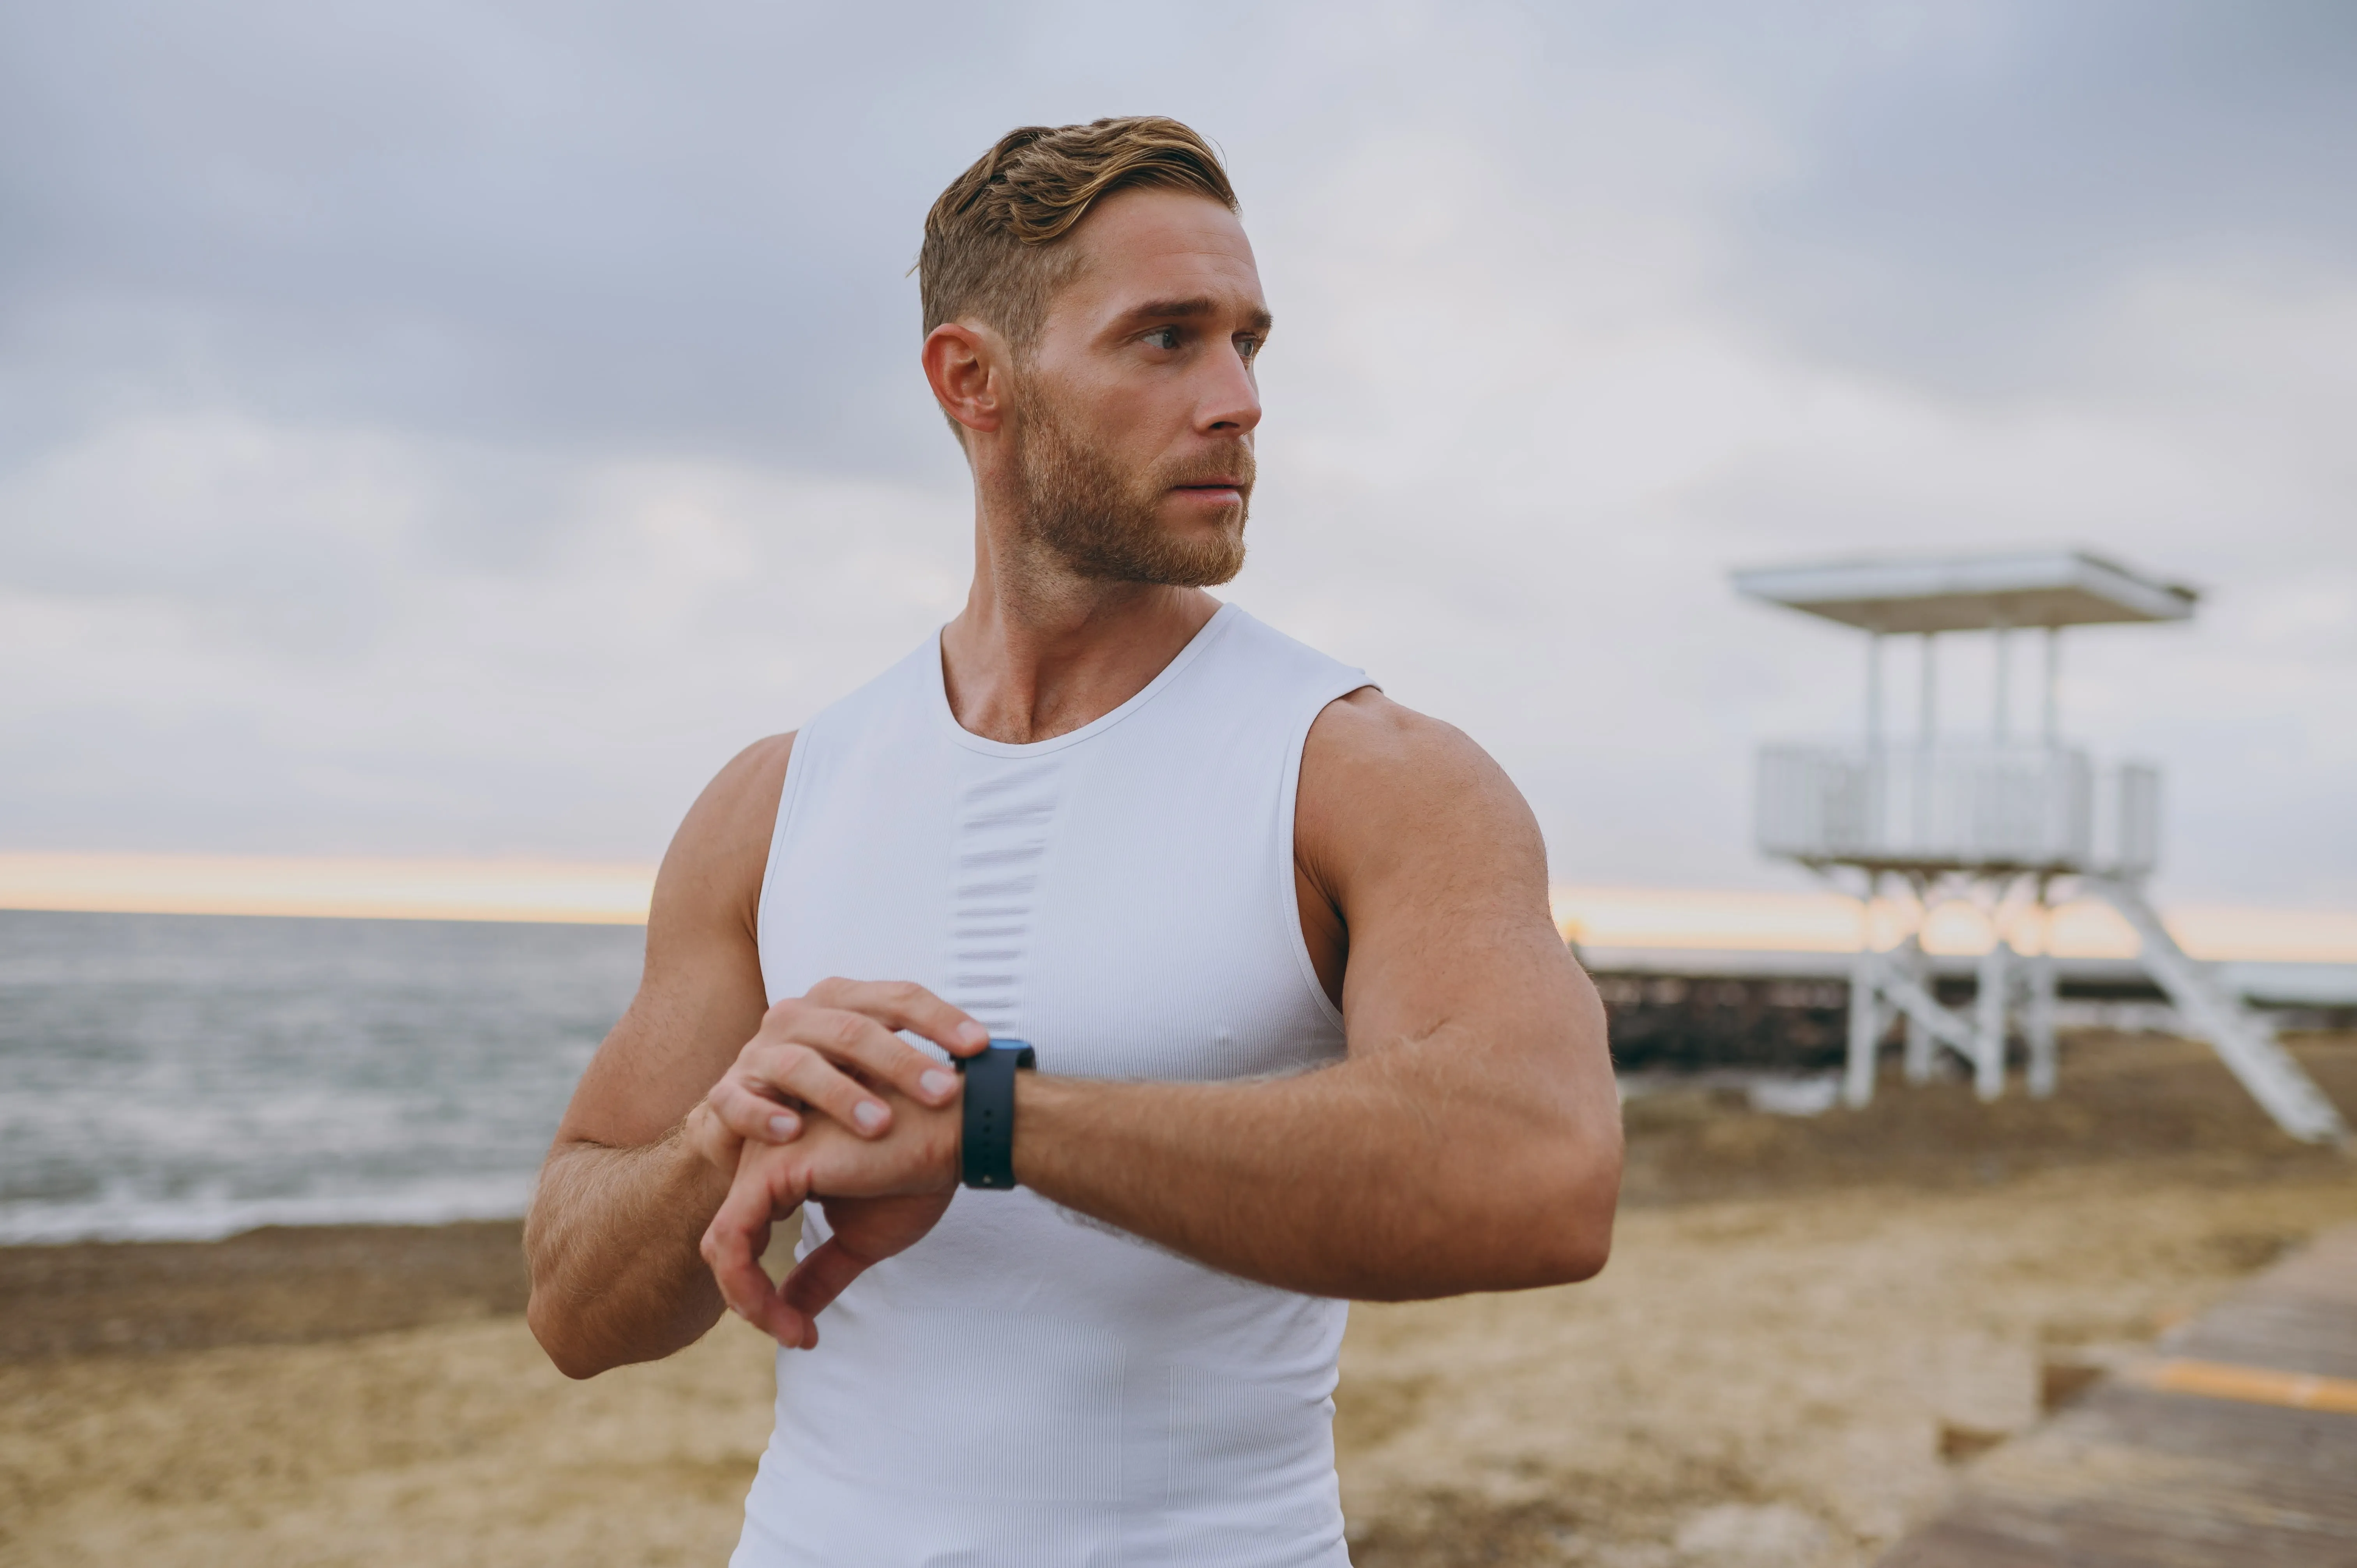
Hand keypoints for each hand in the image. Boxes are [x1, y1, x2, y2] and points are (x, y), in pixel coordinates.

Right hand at [685, 979, 988, 1174]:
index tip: (981, 1045)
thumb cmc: (826, 1094)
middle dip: (901, 1061)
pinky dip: (765, 1116)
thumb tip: (992, 1064)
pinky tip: (791, 1133)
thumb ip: (914, 1059)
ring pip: (800, 1064)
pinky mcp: (725, 1094)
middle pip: (853, 1028)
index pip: (896, 997)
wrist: (747, 1124)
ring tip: (878, 1124)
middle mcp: (798, 1017)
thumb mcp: (870, 1068)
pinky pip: (740, 1101)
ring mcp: (759, 1054)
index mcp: (840, 1002)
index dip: (939, 1018)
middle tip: (942, 1093)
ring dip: (841, 1094)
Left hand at [699, 1089, 962, 1348]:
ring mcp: (763, 1158)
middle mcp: (763, 1157)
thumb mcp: (860, 1241)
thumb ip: (820, 1274)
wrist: (953, 1137)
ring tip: (793, 1333)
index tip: (803, 1333)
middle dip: (752, 1303)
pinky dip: (751, 1289)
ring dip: (751, 1304)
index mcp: (782, 1170)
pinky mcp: (772, 1168)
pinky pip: (734, 1240)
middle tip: (797, 1336)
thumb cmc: (915, 1177)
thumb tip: (791, 1321)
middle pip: (725, 1244)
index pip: (743, 1237)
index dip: (760, 1292)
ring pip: (722, 1246)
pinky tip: (791, 1321)